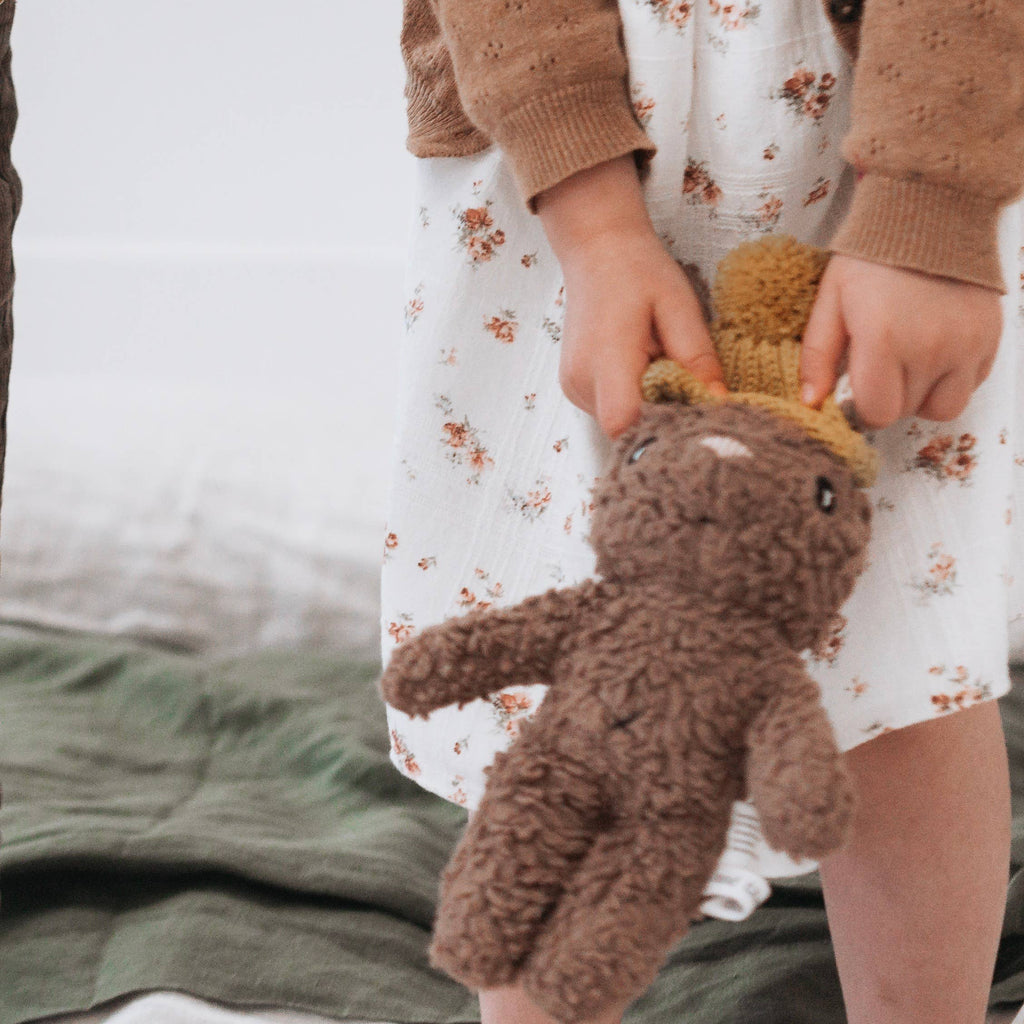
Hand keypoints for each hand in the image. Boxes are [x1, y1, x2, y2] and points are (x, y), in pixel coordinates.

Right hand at [536, 155, 727, 439]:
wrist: (597, 249)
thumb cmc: (638, 270)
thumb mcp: (679, 306)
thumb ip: (697, 358)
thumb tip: (718, 402)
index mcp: (605, 358)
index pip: (624, 423)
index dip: (661, 427)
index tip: (691, 411)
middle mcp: (581, 382)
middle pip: (628, 427)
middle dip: (662, 413)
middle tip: (683, 377)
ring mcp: (573, 388)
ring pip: (621, 422)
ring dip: (648, 404)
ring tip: (657, 362)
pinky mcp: (575, 388)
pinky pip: (612, 409)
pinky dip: (634, 397)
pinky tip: (642, 366)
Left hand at [799, 254, 1001, 428]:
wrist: (930, 213)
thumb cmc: (872, 258)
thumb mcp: (831, 301)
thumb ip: (817, 356)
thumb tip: (811, 403)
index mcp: (884, 340)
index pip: (877, 412)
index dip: (862, 407)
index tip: (857, 387)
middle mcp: (930, 348)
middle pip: (906, 411)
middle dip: (889, 398)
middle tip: (880, 366)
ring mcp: (966, 345)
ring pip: (944, 408)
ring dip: (922, 396)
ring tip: (909, 363)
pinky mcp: (990, 337)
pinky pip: (972, 384)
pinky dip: (952, 378)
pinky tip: (935, 350)